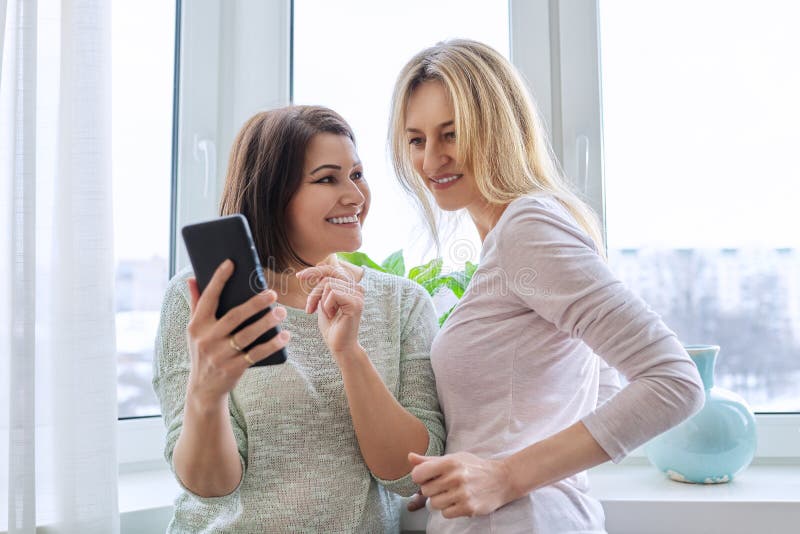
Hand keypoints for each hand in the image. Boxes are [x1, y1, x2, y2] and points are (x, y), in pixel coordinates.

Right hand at [186, 259, 289, 404]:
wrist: (203, 388)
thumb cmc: (202, 351)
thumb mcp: (194, 330)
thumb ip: (195, 304)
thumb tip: (191, 279)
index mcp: (197, 325)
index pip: (208, 298)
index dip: (218, 280)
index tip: (231, 263)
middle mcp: (207, 339)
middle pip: (234, 316)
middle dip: (255, 303)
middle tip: (273, 293)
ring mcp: (220, 355)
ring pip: (247, 335)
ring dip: (267, 322)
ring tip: (282, 312)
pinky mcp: (233, 368)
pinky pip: (256, 354)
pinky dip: (272, 345)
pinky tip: (285, 336)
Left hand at [296, 264, 363, 355]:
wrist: (340, 346)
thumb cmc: (332, 327)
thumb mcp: (324, 302)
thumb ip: (323, 287)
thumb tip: (317, 267)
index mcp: (351, 287)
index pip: (332, 269)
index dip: (315, 270)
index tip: (299, 276)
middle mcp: (357, 288)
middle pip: (328, 276)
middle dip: (314, 292)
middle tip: (310, 309)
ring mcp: (358, 295)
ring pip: (328, 284)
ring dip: (321, 301)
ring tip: (326, 314)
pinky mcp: (355, 303)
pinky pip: (333, 293)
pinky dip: (327, 305)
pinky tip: (332, 315)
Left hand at [409, 451, 515, 518]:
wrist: (502, 479)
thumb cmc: (475, 467)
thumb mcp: (454, 458)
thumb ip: (430, 460)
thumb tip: (409, 457)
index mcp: (450, 462)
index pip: (418, 474)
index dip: (420, 477)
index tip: (427, 477)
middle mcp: (455, 477)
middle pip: (425, 491)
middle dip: (432, 490)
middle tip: (444, 486)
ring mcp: (462, 494)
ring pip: (434, 504)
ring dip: (440, 501)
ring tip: (452, 494)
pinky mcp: (468, 508)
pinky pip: (446, 514)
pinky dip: (450, 510)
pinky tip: (459, 501)